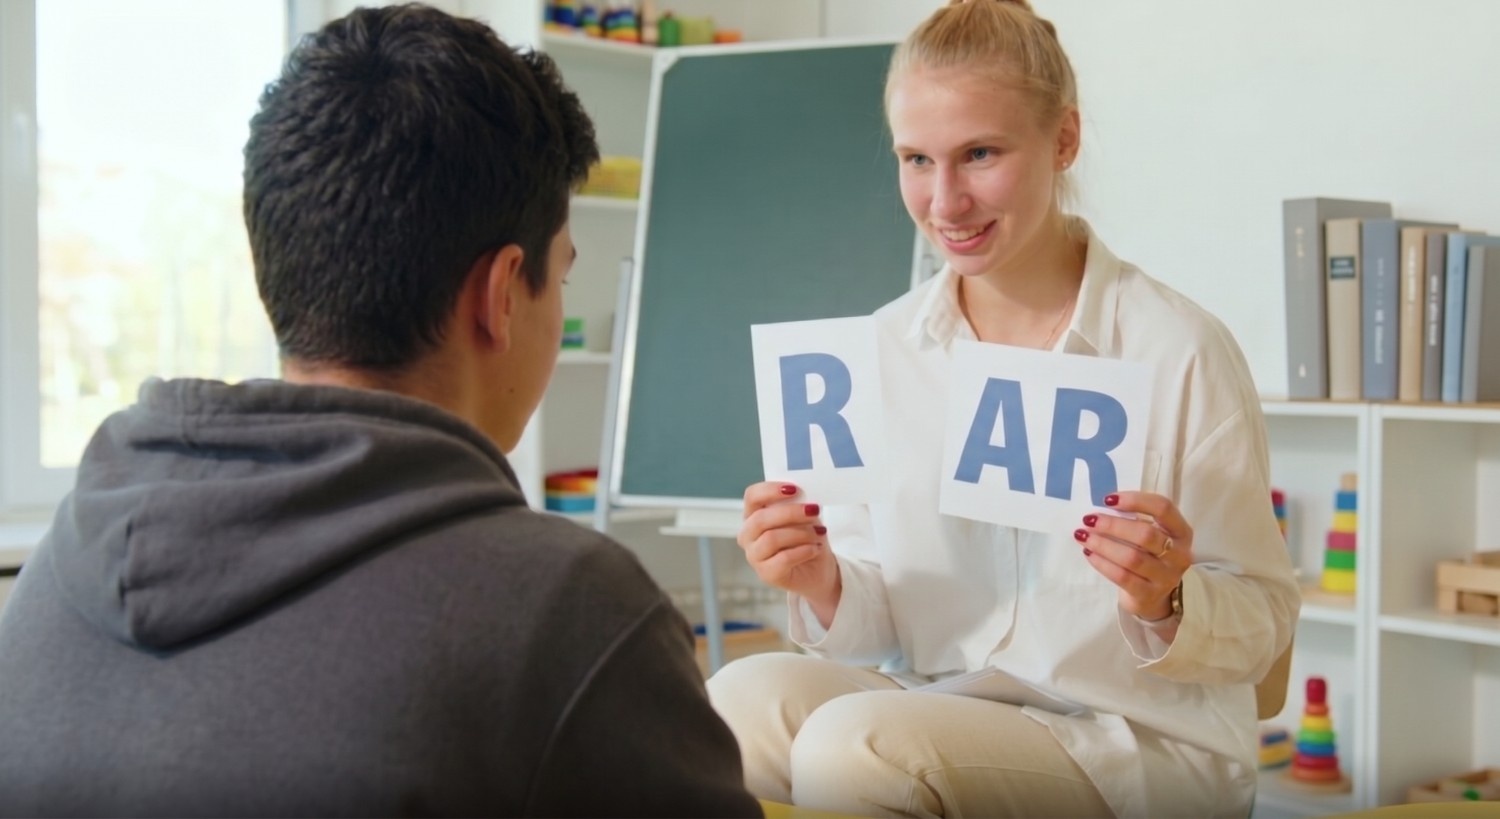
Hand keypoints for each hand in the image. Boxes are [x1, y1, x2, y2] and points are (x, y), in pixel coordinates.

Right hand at [738, 482, 840, 611]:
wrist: (817, 570)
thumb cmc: (806, 539)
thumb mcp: (804, 517)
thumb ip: (798, 505)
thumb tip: (803, 498)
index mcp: (753, 515)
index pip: (752, 496)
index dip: (770, 490)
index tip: (794, 489)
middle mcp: (748, 535)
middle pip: (761, 518)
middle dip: (790, 512)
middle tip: (813, 510)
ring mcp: (754, 556)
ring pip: (771, 539)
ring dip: (800, 533)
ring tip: (818, 533)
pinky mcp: (766, 574)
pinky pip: (784, 558)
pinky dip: (803, 551)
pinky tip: (815, 549)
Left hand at [1073, 491, 1192, 621]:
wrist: (1154, 597)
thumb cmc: (1149, 557)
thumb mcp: (1152, 536)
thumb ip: (1136, 520)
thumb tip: (1101, 509)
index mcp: (1181, 532)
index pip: (1164, 508)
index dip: (1135, 500)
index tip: (1108, 499)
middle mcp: (1180, 554)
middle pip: (1146, 534)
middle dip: (1113, 525)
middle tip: (1089, 520)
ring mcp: (1166, 577)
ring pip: (1132, 557)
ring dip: (1103, 544)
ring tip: (1083, 536)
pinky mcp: (1149, 594)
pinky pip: (1122, 577)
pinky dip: (1103, 563)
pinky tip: (1089, 554)